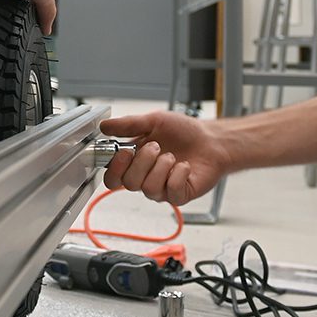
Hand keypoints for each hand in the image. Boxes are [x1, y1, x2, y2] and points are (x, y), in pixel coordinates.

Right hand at [100, 111, 232, 205]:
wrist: (211, 139)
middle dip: (142, 162)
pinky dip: (178, 174)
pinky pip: (171, 190)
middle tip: (156, 147)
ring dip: (161, 167)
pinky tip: (184, 165)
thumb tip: (105, 126)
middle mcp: (145, 178)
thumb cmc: (183, 132)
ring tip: (172, 155)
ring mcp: (162, 189)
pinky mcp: (179, 195)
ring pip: (149, 188)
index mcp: (134, 163)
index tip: (124, 151)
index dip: (114, 168)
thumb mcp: (154, 121)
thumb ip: (129, 125)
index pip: (112, 178)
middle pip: (128, 183)